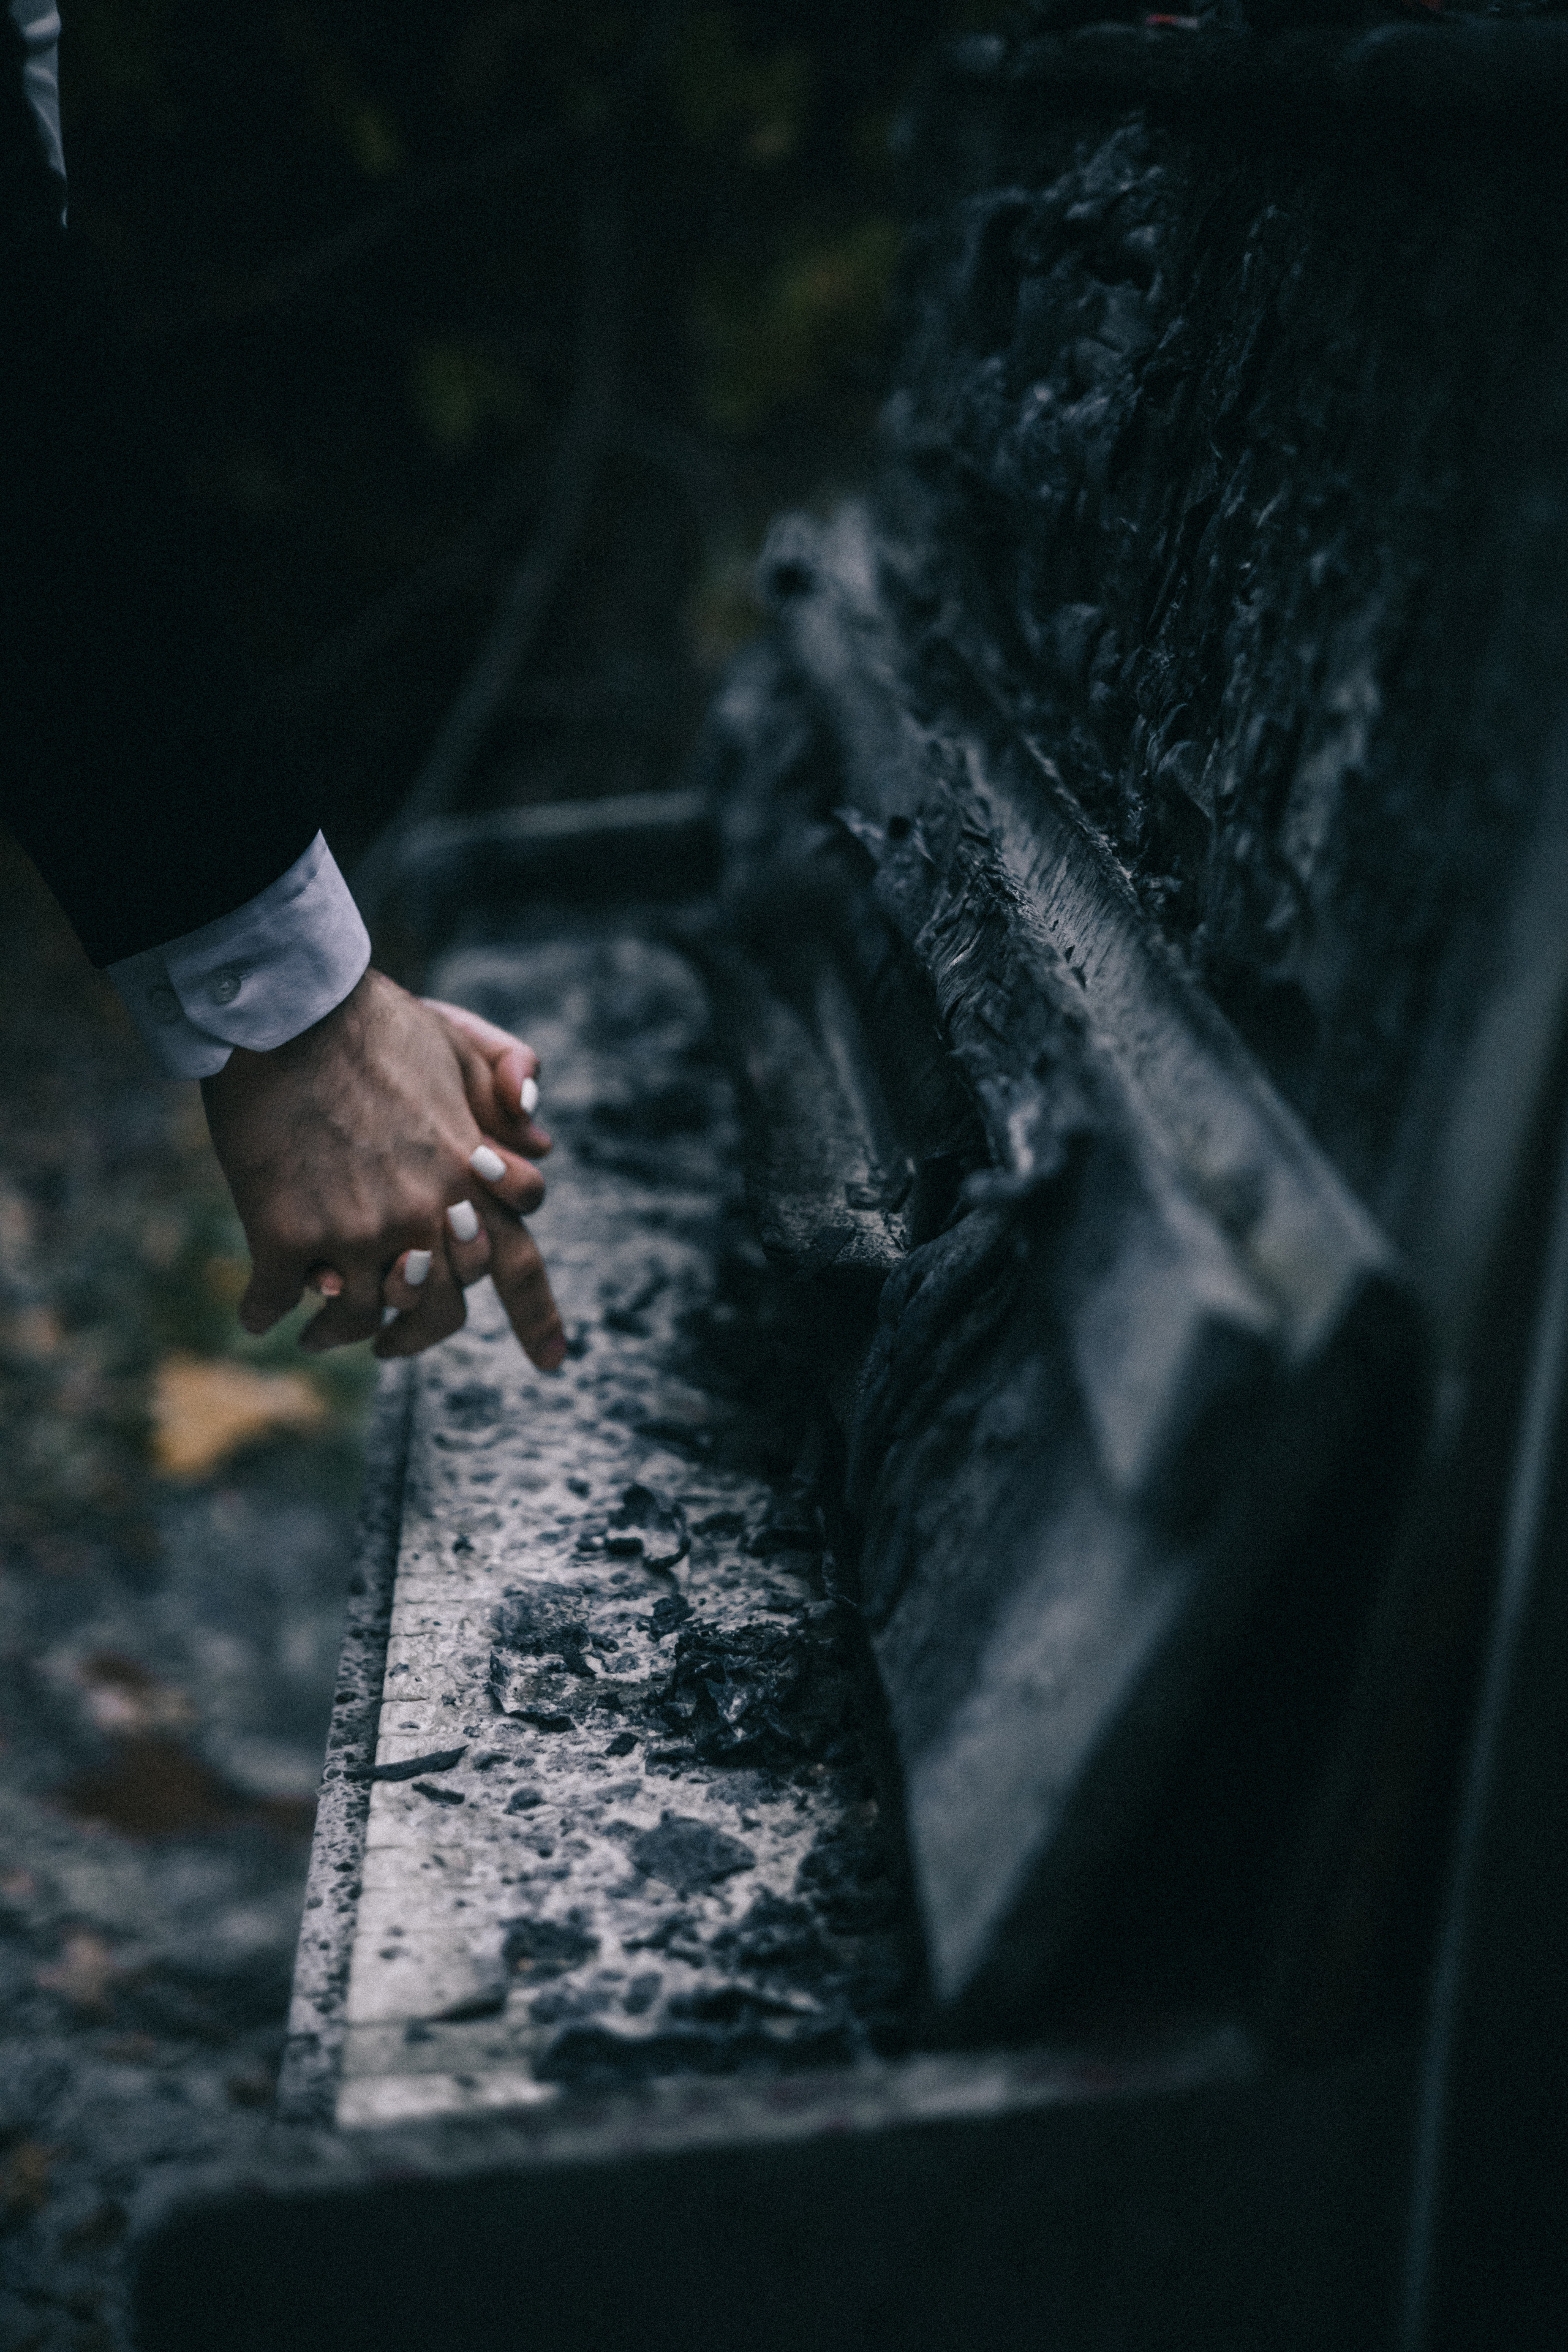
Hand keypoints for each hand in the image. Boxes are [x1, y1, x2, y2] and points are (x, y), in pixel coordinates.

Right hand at [201, 968, 566, 1367]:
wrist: (287, 1011)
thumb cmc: (373, 1022)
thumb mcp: (459, 1044)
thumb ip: (506, 1093)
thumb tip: (544, 1143)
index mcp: (472, 1179)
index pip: (519, 1267)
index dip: (538, 1320)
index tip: (551, 1360)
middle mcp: (424, 1217)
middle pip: (442, 1313)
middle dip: (419, 1334)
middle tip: (393, 1342)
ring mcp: (355, 1231)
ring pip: (359, 1319)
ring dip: (339, 1332)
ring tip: (318, 1332)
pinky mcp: (284, 1234)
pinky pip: (277, 1303)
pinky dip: (266, 1314)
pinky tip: (258, 1314)